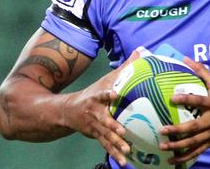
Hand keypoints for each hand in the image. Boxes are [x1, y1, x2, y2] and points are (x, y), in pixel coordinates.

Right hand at [61, 49, 140, 166]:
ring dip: (116, 144)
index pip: (102, 94)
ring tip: (127, 150)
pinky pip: (107, 146)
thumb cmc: (93, 93)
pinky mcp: (96, 136)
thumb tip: (141, 51)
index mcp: (97, 97)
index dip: (107, 94)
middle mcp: (95, 113)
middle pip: (105, 120)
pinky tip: (125, 162)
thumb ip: (124, 68)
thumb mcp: (106, 80)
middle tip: (123, 132)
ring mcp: (94, 126)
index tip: (114, 94)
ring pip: (106, 136)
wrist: (68, 111)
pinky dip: (115, 154)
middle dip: (113, 127)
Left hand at [158, 57, 209, 164]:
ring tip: (162, 145)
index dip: (187, 99)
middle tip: (162, 129)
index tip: (172, 98)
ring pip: (194, 142)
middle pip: (194, 127)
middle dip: (178, 129)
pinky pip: (196, 152)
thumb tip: (185, 58)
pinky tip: (171, 161)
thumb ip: (201, 71)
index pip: (200, 101)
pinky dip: (184, 158)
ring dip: (177, 146)